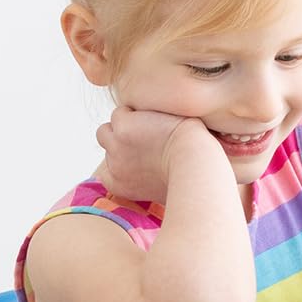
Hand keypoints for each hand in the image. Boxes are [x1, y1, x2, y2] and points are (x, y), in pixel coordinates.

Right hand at [91, 105, 216, 205]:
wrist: (195, 164)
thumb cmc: (190, 178)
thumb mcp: (161, 188)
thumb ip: (146, 180)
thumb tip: (149, 171)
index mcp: (119, 186)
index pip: (107, 166)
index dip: (123, 154)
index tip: (143, 151)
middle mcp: (114, 168)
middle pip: (106, 142)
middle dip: (123, 137)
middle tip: (150, 136)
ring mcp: (115, 147)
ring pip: (110, 127)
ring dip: (126, 123)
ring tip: (153, 127)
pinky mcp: (122, 127)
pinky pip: (123, 112)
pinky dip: (138, 112)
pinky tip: (158, 119)